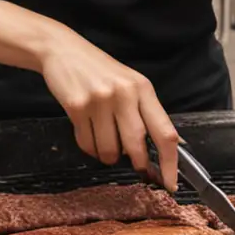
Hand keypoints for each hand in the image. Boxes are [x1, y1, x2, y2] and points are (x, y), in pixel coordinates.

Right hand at [38, 30, 179, 190]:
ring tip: (105, 139)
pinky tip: (88, 130)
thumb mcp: (131, 84)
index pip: (165, 133)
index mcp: (143, 89)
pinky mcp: (77, 106)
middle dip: (139, 164)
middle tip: (138, 168)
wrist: (64, 50)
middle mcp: (124, 94)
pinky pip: (87, 144)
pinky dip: (89, 147)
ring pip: (110, 151)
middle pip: (137, 147)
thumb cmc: (100, 71)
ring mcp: (100, 100)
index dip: (170, 163)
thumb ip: (148, 113)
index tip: (170, 183)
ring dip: (108, 155)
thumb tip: (171, 146)